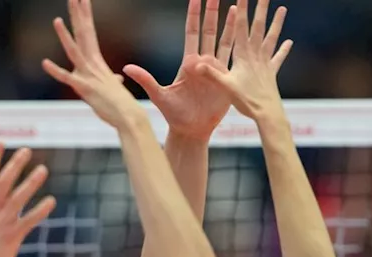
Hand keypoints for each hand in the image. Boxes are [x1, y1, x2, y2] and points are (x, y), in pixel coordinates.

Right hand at [0, 144, 56, 256]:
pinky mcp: (14, 235)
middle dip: (14, 165)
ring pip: (18, 199)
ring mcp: (3, 222)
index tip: (0, 142)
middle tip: (26, 150)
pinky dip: (40, 211)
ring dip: (31, 184)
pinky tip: (51, 200)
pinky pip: (29, 220)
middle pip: (3, 182)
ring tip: (43, 169)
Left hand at [42, 0, 143, 129]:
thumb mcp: (113, 88)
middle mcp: (92, 63)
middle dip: (78, 14)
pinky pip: (67, 78)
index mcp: (96, 60)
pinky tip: (44, 63)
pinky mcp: (84, 89)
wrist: (129, 117)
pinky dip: (55, 71)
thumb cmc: (119, 104)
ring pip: (74, 51)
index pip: (89, 32)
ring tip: (57, 20)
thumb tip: (117, 79)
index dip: (84, 14)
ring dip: (65, 36)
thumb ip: (111, 80)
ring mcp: (88, 75)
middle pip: (83, 33)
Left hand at [124, 0, 237, 140]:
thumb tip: (126, 68)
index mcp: (188, 62)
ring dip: (229, 24)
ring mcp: (216, 69)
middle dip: (212, 12)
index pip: (191, 32)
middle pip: (208, 31)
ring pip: (224, 41)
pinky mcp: (227, 80)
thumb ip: (146, 80)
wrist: (192, 131)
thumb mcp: (159, 96)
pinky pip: (234, 59)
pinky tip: (244, 32)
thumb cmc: (174, 116)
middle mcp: (203, 62)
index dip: (194, 15)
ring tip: (235, 6)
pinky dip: (239, 45)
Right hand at [194, 0, 292, 122]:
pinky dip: (283, 49)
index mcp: (242, 56)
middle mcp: (255, 56)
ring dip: (277, 23)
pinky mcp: (272, 72)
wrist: (267, 114)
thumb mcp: (225, 87)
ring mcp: (265, 63)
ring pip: (271, 38)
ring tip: (283, 8)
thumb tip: (196, 63)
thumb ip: (211, 74)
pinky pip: (278, 58)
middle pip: (258, 27)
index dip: (241, 11)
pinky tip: (289, 41)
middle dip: (261, 10)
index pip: (241, 28)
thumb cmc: (246, 101)